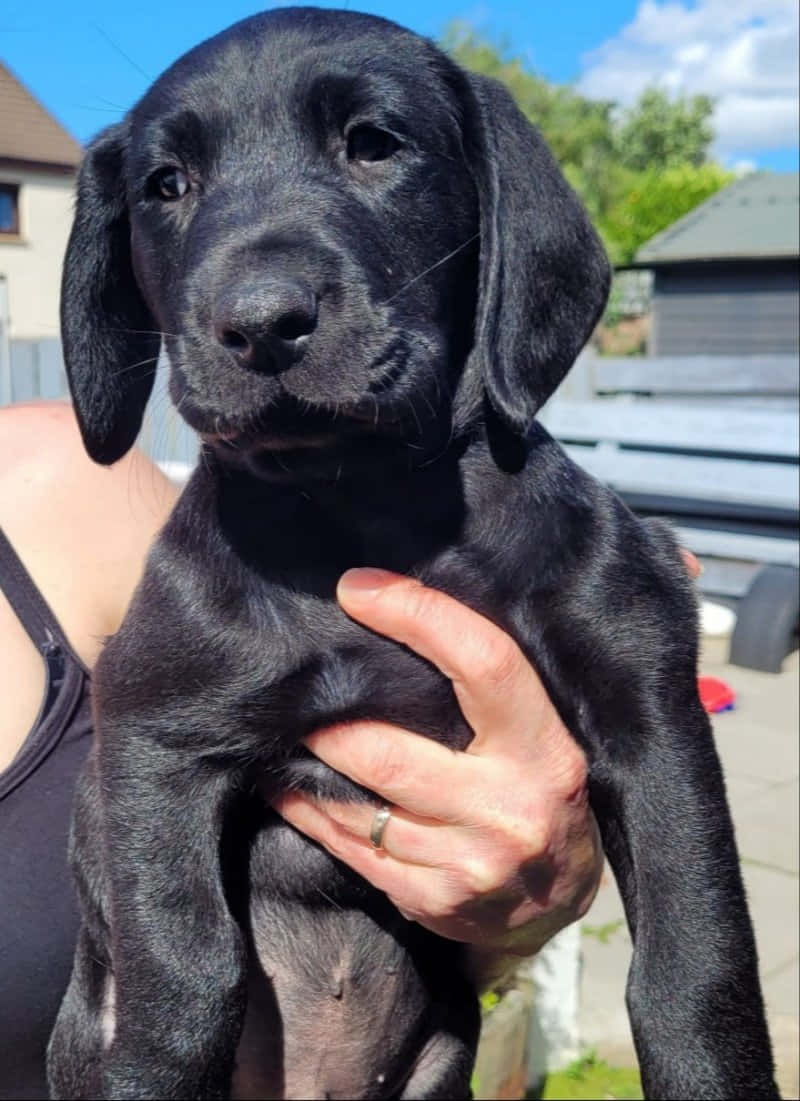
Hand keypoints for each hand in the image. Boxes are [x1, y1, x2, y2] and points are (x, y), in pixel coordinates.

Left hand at [273, 568, 603, 983]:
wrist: (560, 902)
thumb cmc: (541, 791)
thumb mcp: (540, 733)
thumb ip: (487, 689)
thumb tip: (401, 609)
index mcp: (544, 750)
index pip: (483, 663)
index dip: (418, 616)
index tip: (358, 589)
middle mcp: (508, 809)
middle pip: (390, 753)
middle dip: (331, 721)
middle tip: (298, 687)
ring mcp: (468, 863)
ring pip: (360, 806)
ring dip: (310, 766)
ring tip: (285, 731)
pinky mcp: (432, 902)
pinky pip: (350, 849)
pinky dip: (311, 811)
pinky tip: (289, 786)